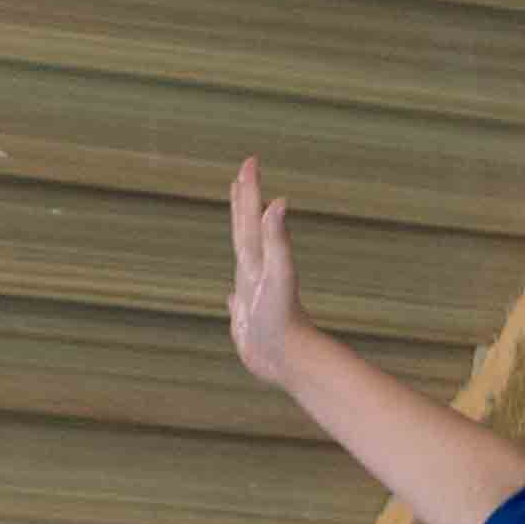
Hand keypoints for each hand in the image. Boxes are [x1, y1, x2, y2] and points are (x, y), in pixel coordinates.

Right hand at [220, 156, 309, 385]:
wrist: (292, 361)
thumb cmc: (285, 320)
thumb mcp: (278, 275)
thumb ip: (277, 240)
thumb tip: (278, 202)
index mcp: (258, 262)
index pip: (250, 219)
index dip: (249, 191)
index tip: (250, 162)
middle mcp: (255, 275)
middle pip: (247, 233)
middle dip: (243, 205)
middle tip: (241, 176)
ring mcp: (252, 297)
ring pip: (244, 263)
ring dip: (240, 243)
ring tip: (238, 229)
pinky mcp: (248, 323)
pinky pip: (237, 304)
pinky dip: (233, 297)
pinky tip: (232, 297)